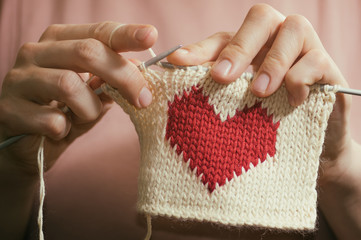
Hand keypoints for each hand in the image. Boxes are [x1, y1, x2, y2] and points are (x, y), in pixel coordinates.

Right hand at [0, 22, 156, 173]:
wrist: (26, 147)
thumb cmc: (64, 114)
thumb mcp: (94, 96)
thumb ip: (112, 82)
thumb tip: (140, 71)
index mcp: (58, 42)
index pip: (97, 32)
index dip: (126, 34)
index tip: (151, 36)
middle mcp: (35, 52)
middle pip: (87, 52)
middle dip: (123, 77)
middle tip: (142, 99)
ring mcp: (19, 79)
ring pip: (69, 84)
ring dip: (89, 109)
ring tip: (84, 117)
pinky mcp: (8, 109)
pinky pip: (51, 120)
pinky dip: (65, 129)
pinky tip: (59, 131)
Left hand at [168, 3, 351, 176]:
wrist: (304, 143)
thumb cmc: (264, 118)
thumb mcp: (234, 104)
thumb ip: (210, 86)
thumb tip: (173, 71)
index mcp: (251, 46)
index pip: (223, 38)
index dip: (200, 49)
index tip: (177, 63)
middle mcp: (277, 38)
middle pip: (261, 18)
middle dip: (239, 47)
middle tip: (222, 77)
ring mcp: (305, 48)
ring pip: (294, 29)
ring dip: (272, 63)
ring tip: (259, 92)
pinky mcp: (328, 67)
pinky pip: (316, 60)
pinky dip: (299, 79)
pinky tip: (291, 100)